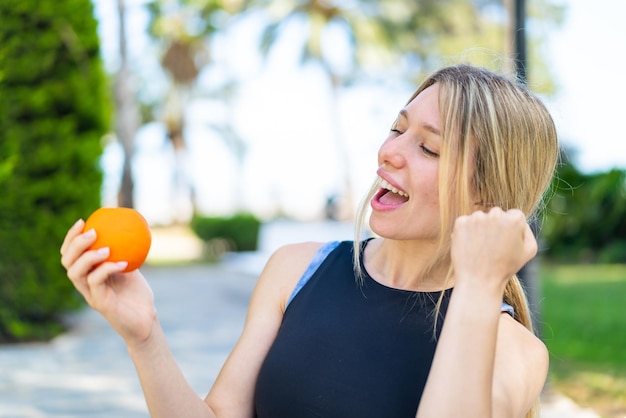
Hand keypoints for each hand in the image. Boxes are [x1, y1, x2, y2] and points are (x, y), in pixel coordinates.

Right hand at [60, 219, 156, 345]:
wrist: (146, 320)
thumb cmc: (137, 294)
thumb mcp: (130, 267)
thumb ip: (125, 251)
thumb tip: (131, 228)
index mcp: (88, 274)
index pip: (70, 254)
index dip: (71, 237)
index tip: (83, 221)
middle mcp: (84, 284)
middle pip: (67, 262)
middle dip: (75, 244)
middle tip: (92, 232)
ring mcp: (90, 294)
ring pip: (75, 273)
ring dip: (88, 257)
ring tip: (105, 248)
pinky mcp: (99, 303)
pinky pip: (96, 282)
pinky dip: (107, 269)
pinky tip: (123, 262)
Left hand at [450, 207, 536, 292]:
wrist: (479, 280)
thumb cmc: (505, 268)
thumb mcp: (529, 250)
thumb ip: (527, 230)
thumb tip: (518, 220)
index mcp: (514, 219)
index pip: (513, 215)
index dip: (510, 229)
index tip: (505, 242)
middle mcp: (495, 214)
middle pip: (496, 214)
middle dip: (495, 226)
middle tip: (492, 246)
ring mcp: (476, 217)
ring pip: (480, 218)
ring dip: (480, 228)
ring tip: (481, 248)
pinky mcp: (460, 223)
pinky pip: (465, 223)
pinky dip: (466, 232)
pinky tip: (470, 246)